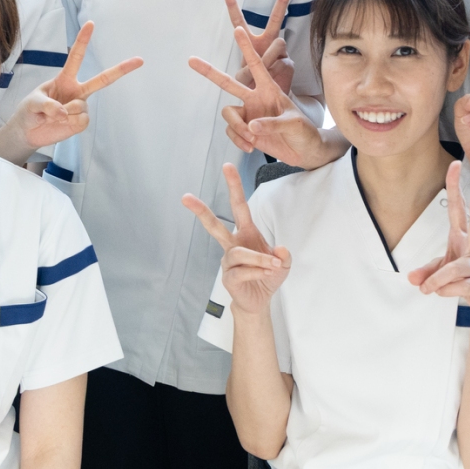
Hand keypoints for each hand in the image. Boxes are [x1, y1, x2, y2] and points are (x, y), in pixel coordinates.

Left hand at [15, 21, 143, 148]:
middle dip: (121, 69)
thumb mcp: (32, 102)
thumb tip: (63, 112)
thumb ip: (46, 104)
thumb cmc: (30, 111)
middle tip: (139, 60)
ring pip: (81, 107)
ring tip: (53, 117)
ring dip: (65, 113)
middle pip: (102, 79)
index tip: (91, 23)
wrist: (29, 132)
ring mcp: (81, 106)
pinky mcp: (82, 122)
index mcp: (64, 79)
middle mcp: (77, 90)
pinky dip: (69, 123)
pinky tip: (61, 124)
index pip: (76, 58)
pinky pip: (82, 121)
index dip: (83, 41)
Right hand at [182, 163, 290, 314]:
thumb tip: (280, 250)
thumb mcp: (283, 264)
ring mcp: (228, 261)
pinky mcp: (228, 277)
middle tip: (186, 197)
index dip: (234, 186)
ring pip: (239, 253)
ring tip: (273, 265)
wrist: (259, 301)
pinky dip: (257, 272)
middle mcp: (233, 244)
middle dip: (201, 211)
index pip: (239, 206)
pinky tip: (264, 275)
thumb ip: (283, 256)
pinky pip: (241, 271)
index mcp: (246, 233)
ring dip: (259, 259)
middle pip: (215, 226)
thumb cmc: (267, 276)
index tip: (227, 166)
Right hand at [190, 26, 323, 166]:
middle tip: (191, 60)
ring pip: (228, 113)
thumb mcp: (293, 123)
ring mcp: (249, 114)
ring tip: (252, 139)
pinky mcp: (245, 130)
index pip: (257, 64)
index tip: (237, 30)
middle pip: (228, 82)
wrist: (304, 151)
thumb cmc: (304, 131)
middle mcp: (255, 98)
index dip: (246, 48)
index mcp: (269, 89)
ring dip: (236, 127)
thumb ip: (272, 123)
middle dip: (210, 71)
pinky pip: (231, 131)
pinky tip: (251, 147)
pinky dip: (238, 140)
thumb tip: (251, 126)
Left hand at [225, 0, 296, 96]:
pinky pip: (283, 62)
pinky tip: (273, 81)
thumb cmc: (252, 86)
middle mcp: (267, 43)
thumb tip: (254, 70)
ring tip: (262, 74)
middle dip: (282, 0)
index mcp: (249, 43)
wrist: (269, 103)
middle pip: (275, 19)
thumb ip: (244, 74)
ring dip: (266, 59)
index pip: (239, 20)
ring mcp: (280, 52)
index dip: (232, 5)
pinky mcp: (289, 63)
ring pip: (277, 43)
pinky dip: (274, 72)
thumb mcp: (242, 79)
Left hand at [407, 161, 469, 320]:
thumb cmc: (465, 279)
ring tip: (425, 289)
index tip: (455, 164)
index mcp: (463, 238)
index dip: (455, 187)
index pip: (458, 208)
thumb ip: (427, 272)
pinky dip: (445, 290)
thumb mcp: (441, 274)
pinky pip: (462, 285)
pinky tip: (441, 293)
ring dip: (438, 279)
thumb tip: (411, 278)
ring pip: (459, 267)